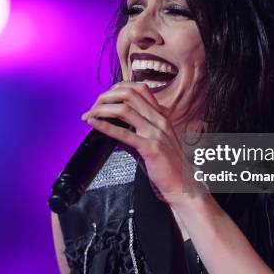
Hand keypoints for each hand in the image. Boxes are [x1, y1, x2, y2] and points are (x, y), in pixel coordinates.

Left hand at [81, 82, 192, 202]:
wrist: (183, 185)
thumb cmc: (168, 166)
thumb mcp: (153, 142)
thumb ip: (134, 132)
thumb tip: (113, 128)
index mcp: (161, 116)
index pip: (139, 89)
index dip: (118, 88)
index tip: (104, 97)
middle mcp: (159, 120)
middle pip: (129, 94)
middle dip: (106, 97)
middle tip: (93, 106)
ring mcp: (156, 133)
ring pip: (124, 110)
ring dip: (102, 110)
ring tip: (90, 114)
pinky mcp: (151, 148)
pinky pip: (124, 133)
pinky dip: (105, 126)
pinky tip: (94, 123)